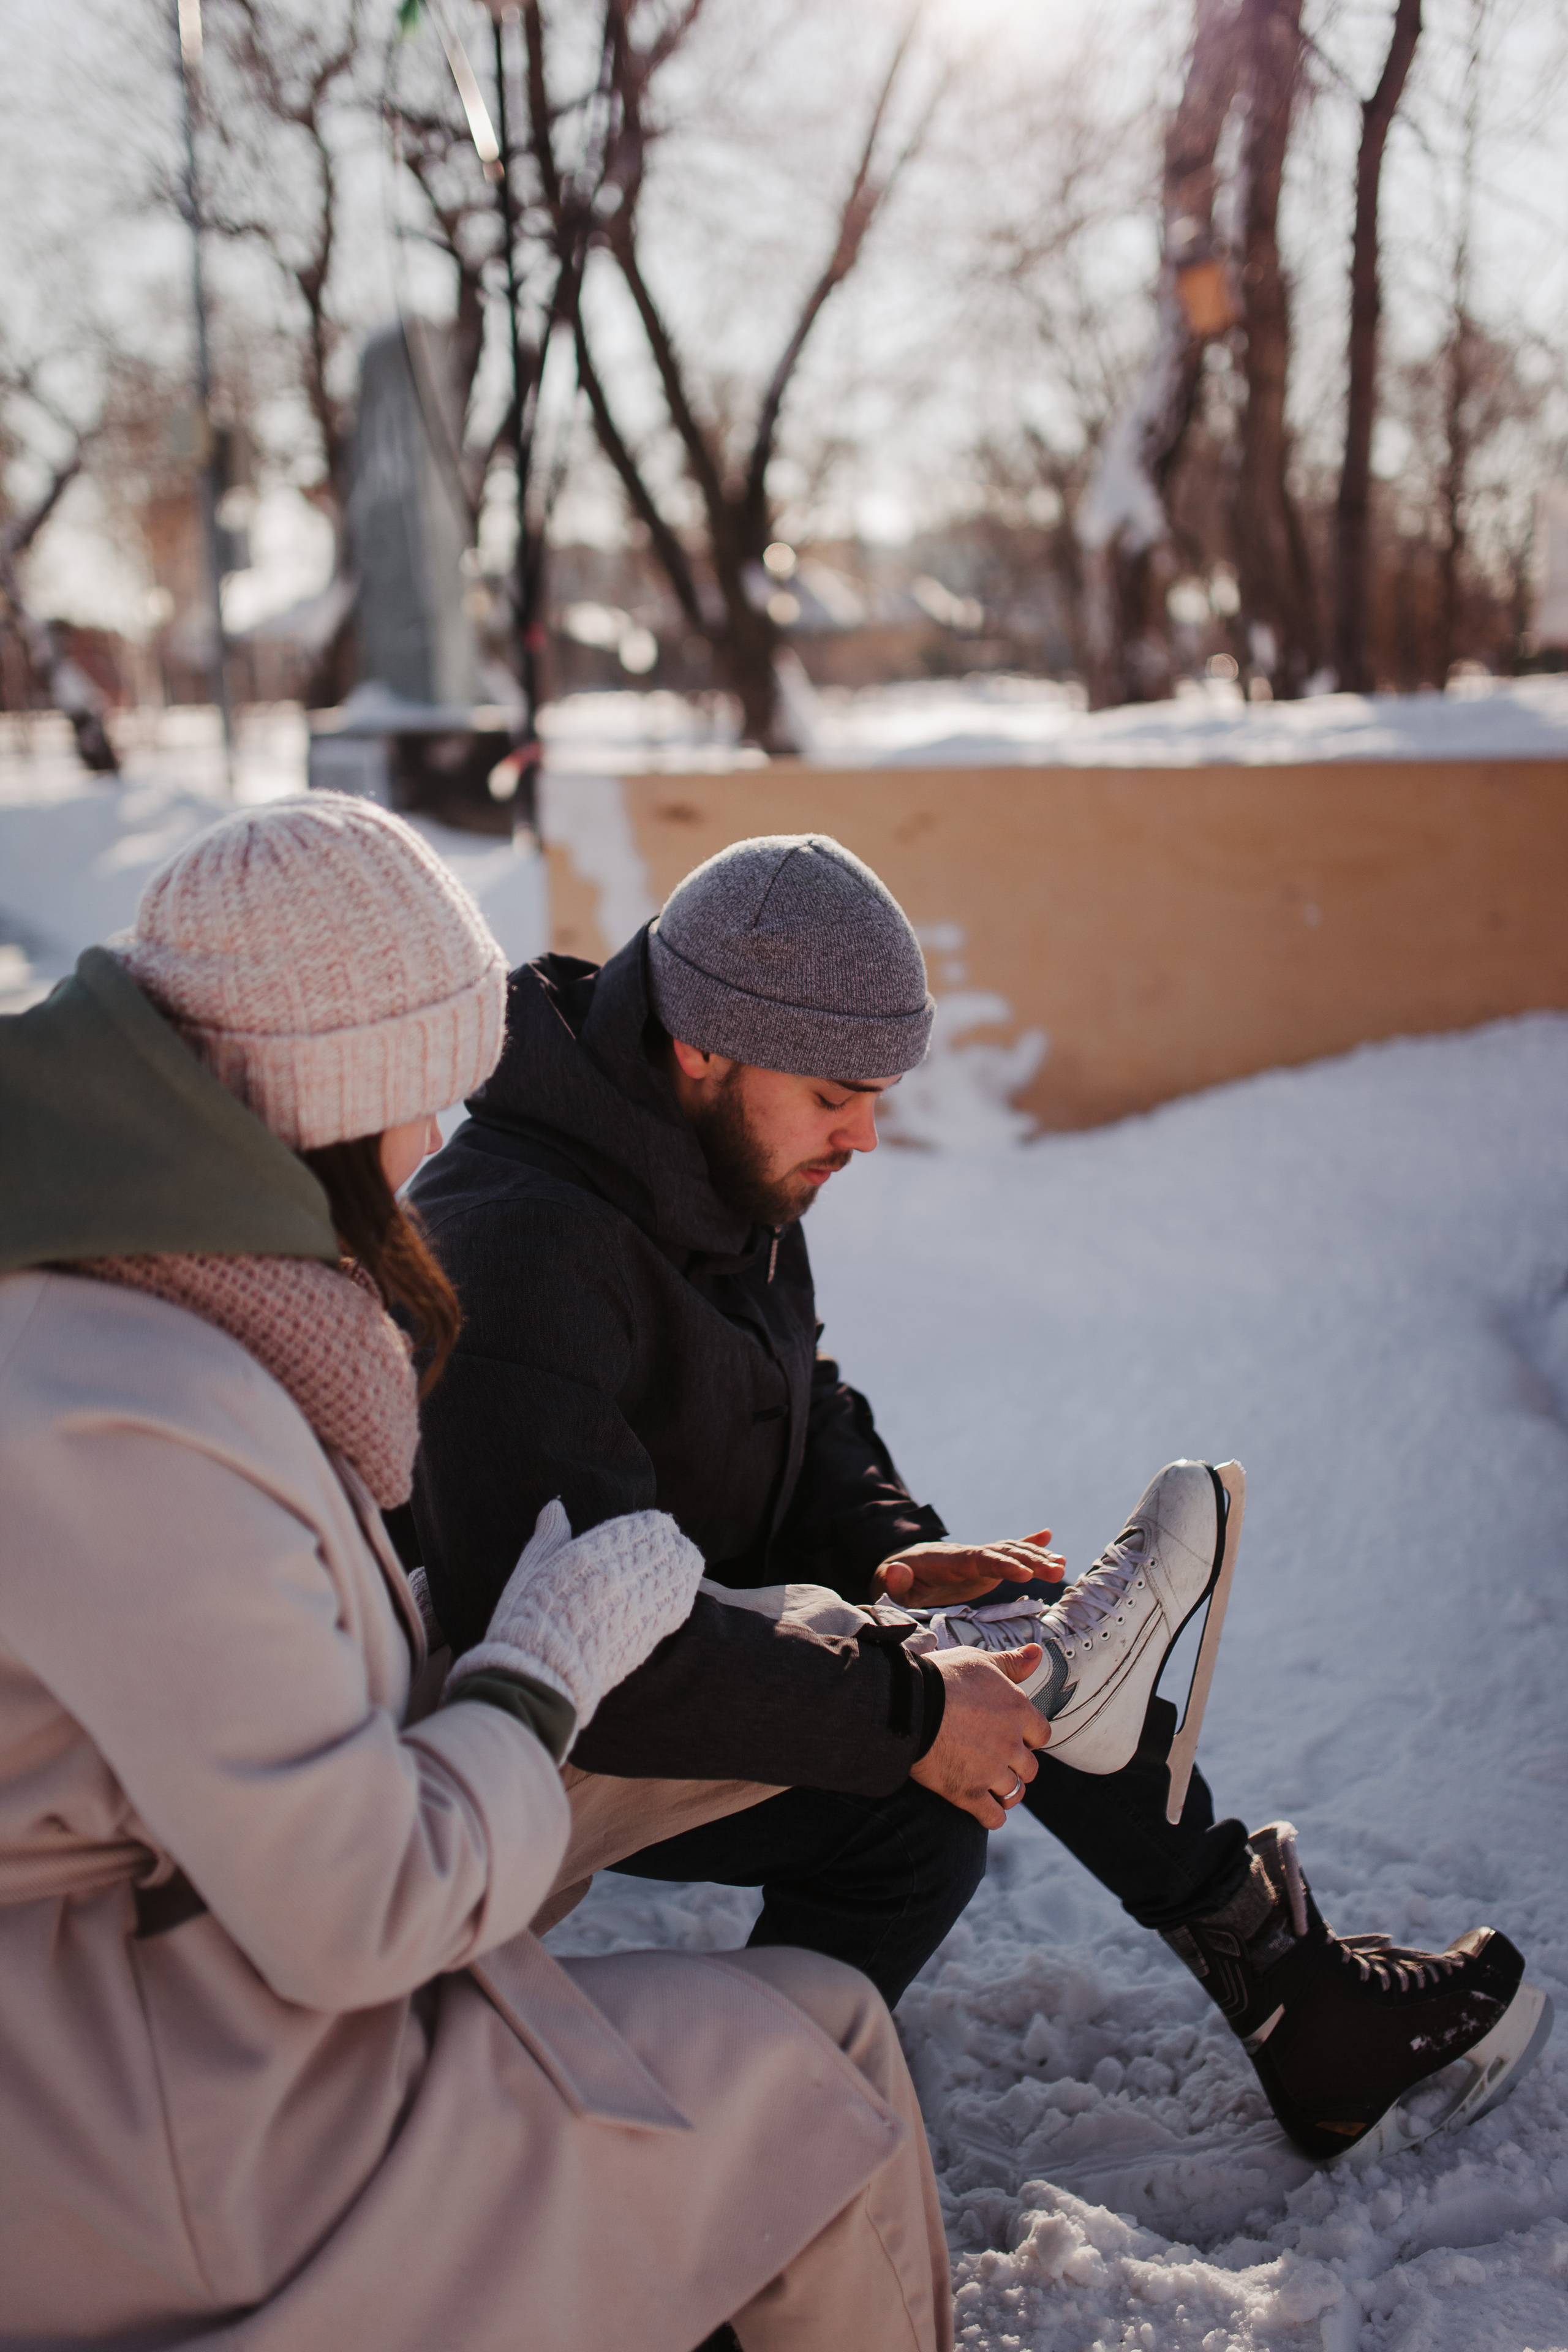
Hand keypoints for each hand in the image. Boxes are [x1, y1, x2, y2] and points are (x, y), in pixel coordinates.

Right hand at [443, 1500, 703, 1745]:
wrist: (540, 1678)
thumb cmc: (526, 1621)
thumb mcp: (530, 1571)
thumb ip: (548, 1536)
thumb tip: (556, 1507)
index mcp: (592, 1555)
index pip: (642, 1526)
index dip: (649, 1524)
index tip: (649, 1526)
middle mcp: (623, 1576)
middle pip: (666, 1546)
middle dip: (668, 1541)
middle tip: (667, 1541)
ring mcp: (639, 1606)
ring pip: (681, 1571)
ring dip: (682, 1561)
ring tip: (680, 1558)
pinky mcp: (648, 1635)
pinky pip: (680, 1603)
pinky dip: (683, 1589)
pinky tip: (682, 1586)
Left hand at [873, 1531, 1064, 1607]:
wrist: (895, 1569)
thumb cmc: (892, 1581)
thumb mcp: (886, 1584)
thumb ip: (893, 1581)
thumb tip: (897, 1571)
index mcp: (948, 1561)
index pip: (979, 1560)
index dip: (1002, 1565)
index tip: (1024, 1574)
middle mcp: (967, 1555)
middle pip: (1002, 1553)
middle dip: (1029, 1560)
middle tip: (1057, 1571)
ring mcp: (977, 1560)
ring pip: (1010, 1553)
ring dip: (1036, 1557)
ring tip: (1062, 1565)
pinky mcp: (982, 1568)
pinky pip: (1007, 1553)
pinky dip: (1027, 1545)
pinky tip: (1049, 1537)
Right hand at [909, 1644, 1049, 1828]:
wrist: (907, 1704)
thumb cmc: (942, 1677)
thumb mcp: (979, 1661)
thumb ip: (1011, 1663)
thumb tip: (1037, 1652)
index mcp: (1018, 1711)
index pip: (1041, 1734)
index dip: (1028, 1737)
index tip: (1012, 1735)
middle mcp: (1011, 1744)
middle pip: (1030, 1768)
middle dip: (1017, 1766)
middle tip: (998, 1761)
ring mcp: (991, 1771)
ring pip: (1014, 1793)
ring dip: (1006, 1791)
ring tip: (991, 1786)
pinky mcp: (968, 1793)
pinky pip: (993, 1817)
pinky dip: (991, 1815)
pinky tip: (981, 1807)